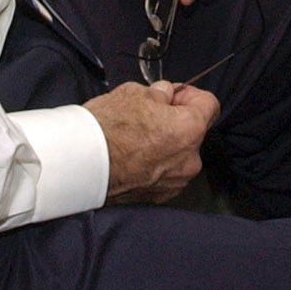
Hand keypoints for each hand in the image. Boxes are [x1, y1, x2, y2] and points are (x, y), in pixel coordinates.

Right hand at [85, 79, 217, 203]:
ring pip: (180, 154)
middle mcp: (189, 160)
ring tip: (137, 137)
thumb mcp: (135, 92)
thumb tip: (166, 95)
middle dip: (176, 121)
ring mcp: (175, 182)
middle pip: (194, 132)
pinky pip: (166, 173)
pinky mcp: (159, 197)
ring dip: (166, 144)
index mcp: (190, 129)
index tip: (173, 95)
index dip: (190, 95)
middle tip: (149, 114)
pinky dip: (155, 164)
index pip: (210, 105)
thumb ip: (160, 93)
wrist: (80, 164)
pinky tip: (133, 156)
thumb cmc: (107, 127)